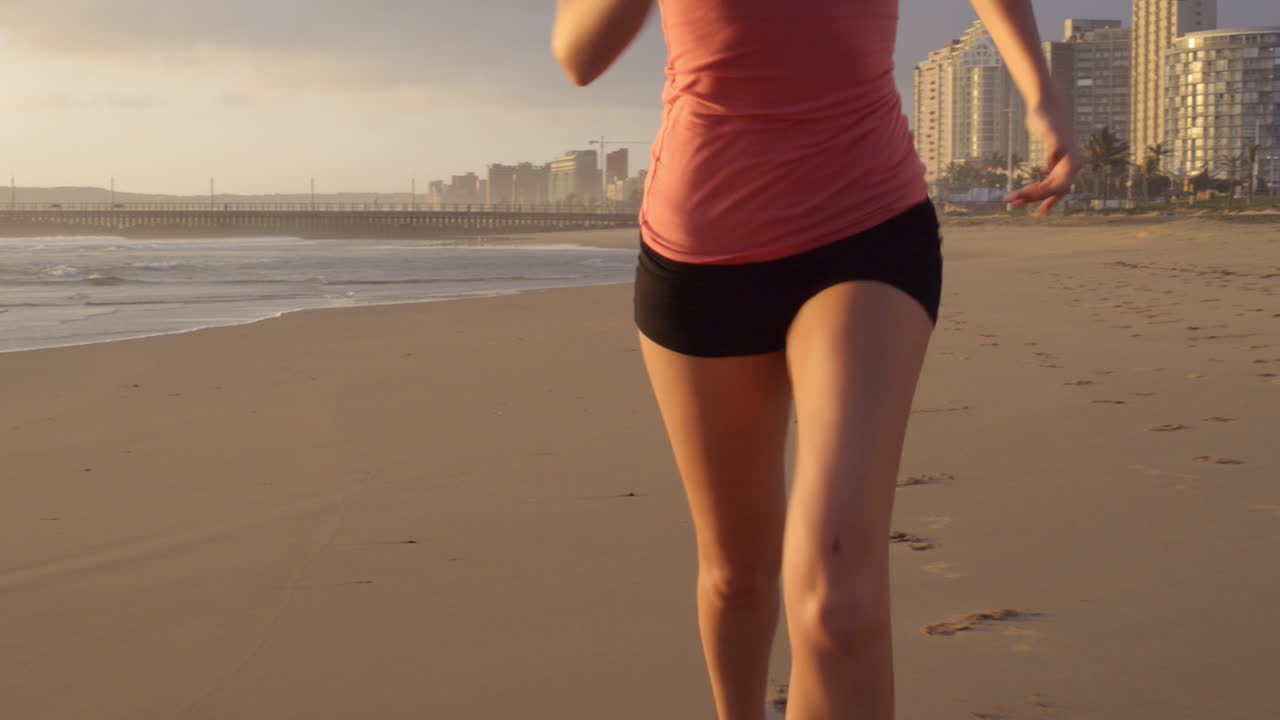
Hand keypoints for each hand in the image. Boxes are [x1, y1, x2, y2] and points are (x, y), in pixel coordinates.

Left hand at [1005, 101, 1082, 216]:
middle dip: (1032, 197)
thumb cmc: (1046, 116)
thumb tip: (1052, 162)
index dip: (1042, 193)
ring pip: (1050, 190)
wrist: (1046, 105)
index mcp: (1073, 162)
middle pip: (1053, 191)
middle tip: (1011, 202)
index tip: (1023, 195)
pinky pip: (1047, 184)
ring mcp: (1063, 166)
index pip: (1059, 186)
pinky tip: (1024, 198)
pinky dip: (1036, 192)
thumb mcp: (1049, 130)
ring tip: (1013, 204)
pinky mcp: (1055, 165)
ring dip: (1032, 198)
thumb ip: (1054, 145)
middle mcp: (1071, 166)